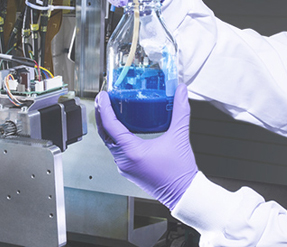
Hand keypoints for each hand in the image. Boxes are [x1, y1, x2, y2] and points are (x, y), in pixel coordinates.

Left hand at [95, 84, 197, 209]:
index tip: (104, 96)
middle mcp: (124, 161)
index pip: (110, 126)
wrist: (184, 193)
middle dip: (103, 115)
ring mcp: (125, 167)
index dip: (105, 108)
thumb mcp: (180, 136)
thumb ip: (181, 110)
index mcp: (132, 152)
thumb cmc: (180, 171)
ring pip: (110, 144)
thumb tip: (181, 92)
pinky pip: (117, 151)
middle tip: (103, 100)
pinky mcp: (129, 171)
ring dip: (108, 127)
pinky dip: (116, 138)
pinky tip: (123, 130)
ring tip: (111, 111)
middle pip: (105, 134)